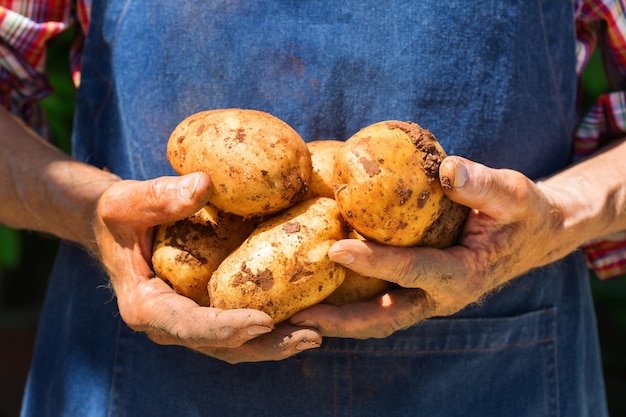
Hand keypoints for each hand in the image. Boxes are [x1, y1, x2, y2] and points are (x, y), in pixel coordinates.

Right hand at [93, 172, 320, 362]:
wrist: (118, 226)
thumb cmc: (119, 214)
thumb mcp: (127, 201)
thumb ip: (159, 196)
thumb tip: (204, 184)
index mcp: (146, 306)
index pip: (190, 325)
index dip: (227, 327)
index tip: (264, 321)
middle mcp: (169, 324)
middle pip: (222, 346)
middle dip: (267, 344)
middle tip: (310, 336)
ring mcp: (190, 321)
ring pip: (236, 345)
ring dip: (276, 343)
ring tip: (317, 333)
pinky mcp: (207, 310)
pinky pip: (241, 326)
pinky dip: (272, 326)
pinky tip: (305, 314)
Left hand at [290, 156, 568, 338]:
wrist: (531, 236)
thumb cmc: (521, 212)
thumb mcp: (514, 194)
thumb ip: (485, 184)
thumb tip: (447, 168)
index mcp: (464, 274)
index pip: (414, 271)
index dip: (376, 263)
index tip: (336, 250)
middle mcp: (441, 296)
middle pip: (385, 318)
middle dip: (342, 321)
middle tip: (297, 315)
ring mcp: (427, 298)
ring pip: (377, 318)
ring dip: (338, 320)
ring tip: (294, 314)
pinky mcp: (417, 291)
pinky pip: (379, 303)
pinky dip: (348, 303)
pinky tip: (317, 289)